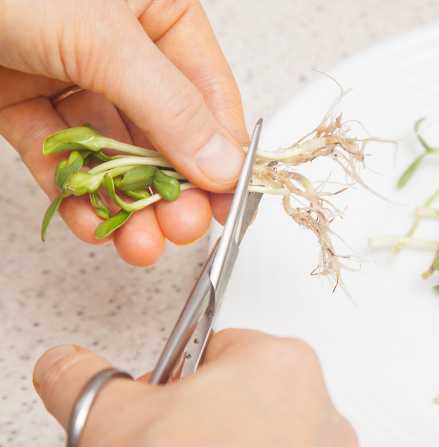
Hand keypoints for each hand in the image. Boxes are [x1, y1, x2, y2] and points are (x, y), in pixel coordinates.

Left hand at [0, 0, 246, 265]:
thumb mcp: (103, 37)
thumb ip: (168, 105)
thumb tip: (222, 163)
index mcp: (159, 14)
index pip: (208, 95)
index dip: (222, 153)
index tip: (228, 205)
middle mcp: (122, 46)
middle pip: (162, 133)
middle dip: (172, 188)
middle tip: (181, 229)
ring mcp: (71, 73)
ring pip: (112, 152)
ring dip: (127, 202)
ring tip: (139, 242)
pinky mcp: (22, 99)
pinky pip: (58, 154)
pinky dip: (74, 191)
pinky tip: (92, 222)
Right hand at [32, 329, 358, 446]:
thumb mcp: (109, 419)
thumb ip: (85, 379)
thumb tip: (70, 368)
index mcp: (279, 362)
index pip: (214, 349)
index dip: (171, 381)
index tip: (153, 405)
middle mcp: (319, 406)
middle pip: (244, 396)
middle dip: (202, 420)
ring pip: (265, 444)